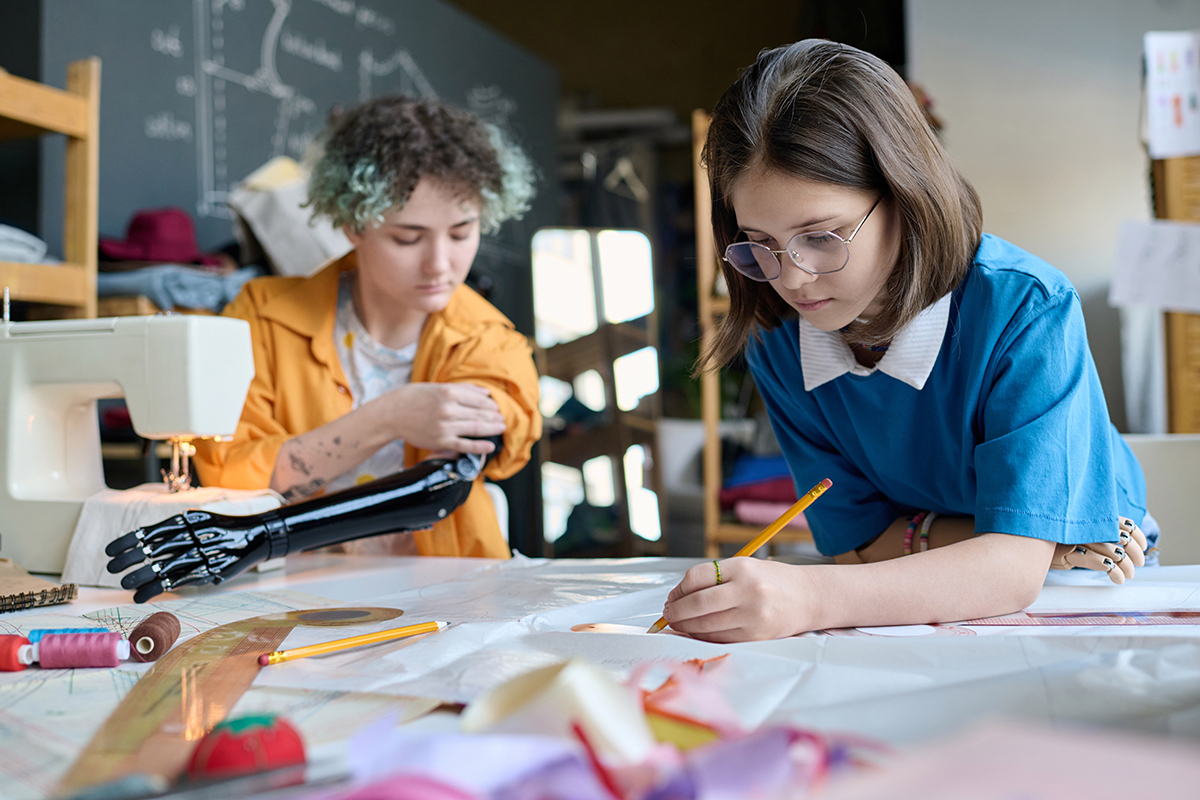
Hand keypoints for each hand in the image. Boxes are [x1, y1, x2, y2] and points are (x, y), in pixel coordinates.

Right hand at [382, 383, 505, 454]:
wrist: (392, 414)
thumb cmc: (414, 398)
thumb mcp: (437, 387)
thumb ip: (463, 389)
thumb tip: (485, 393)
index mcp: (449, 393)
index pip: (479, 400)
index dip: (491, 405)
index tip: (496, 408)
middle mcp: (449, 409)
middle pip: (480, 414)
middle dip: (494, 417)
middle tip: (502, 419)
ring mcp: (446, 426)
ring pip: (476, 428)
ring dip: (492, 429)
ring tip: (500, 428)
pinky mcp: (441, 441)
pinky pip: (465, 445)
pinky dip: (479, 447)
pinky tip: (489, 446)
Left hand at [662, 557, 817, 641]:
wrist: (809, 598)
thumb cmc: (772, 580)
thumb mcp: (745, 567)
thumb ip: (714, 578)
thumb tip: (678, 596)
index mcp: (742, 568)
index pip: (697, 577)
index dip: (679, 589)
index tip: (672, 596)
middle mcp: (748, 591)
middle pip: (698, 604)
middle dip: (677, 611)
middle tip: (668, 614)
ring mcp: (753, 616)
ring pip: (707, 625)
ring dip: (686, 627)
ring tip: (678, 624)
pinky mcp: (757, 636)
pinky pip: (720, 638)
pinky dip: (703, 637)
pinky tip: (696, 632)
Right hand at [1049, 516, 1147, 584]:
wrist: (1028, 546)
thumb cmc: (1056, 542)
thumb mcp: (1079, 535)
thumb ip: (1097, 535)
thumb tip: (1123, 545)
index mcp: (1091, 518)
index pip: (1123, 523)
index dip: (1137, 535)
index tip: (1142, 547)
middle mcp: (1085, 525)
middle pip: (1120, 537)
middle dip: (1134, 553)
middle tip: (1138, 565)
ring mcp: (1076, 538)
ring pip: (1110, 551)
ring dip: (1124, 567)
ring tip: (1127, 576)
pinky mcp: (1068, 552)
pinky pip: (1096, 560)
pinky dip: (1112, 571)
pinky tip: (1116, 578)